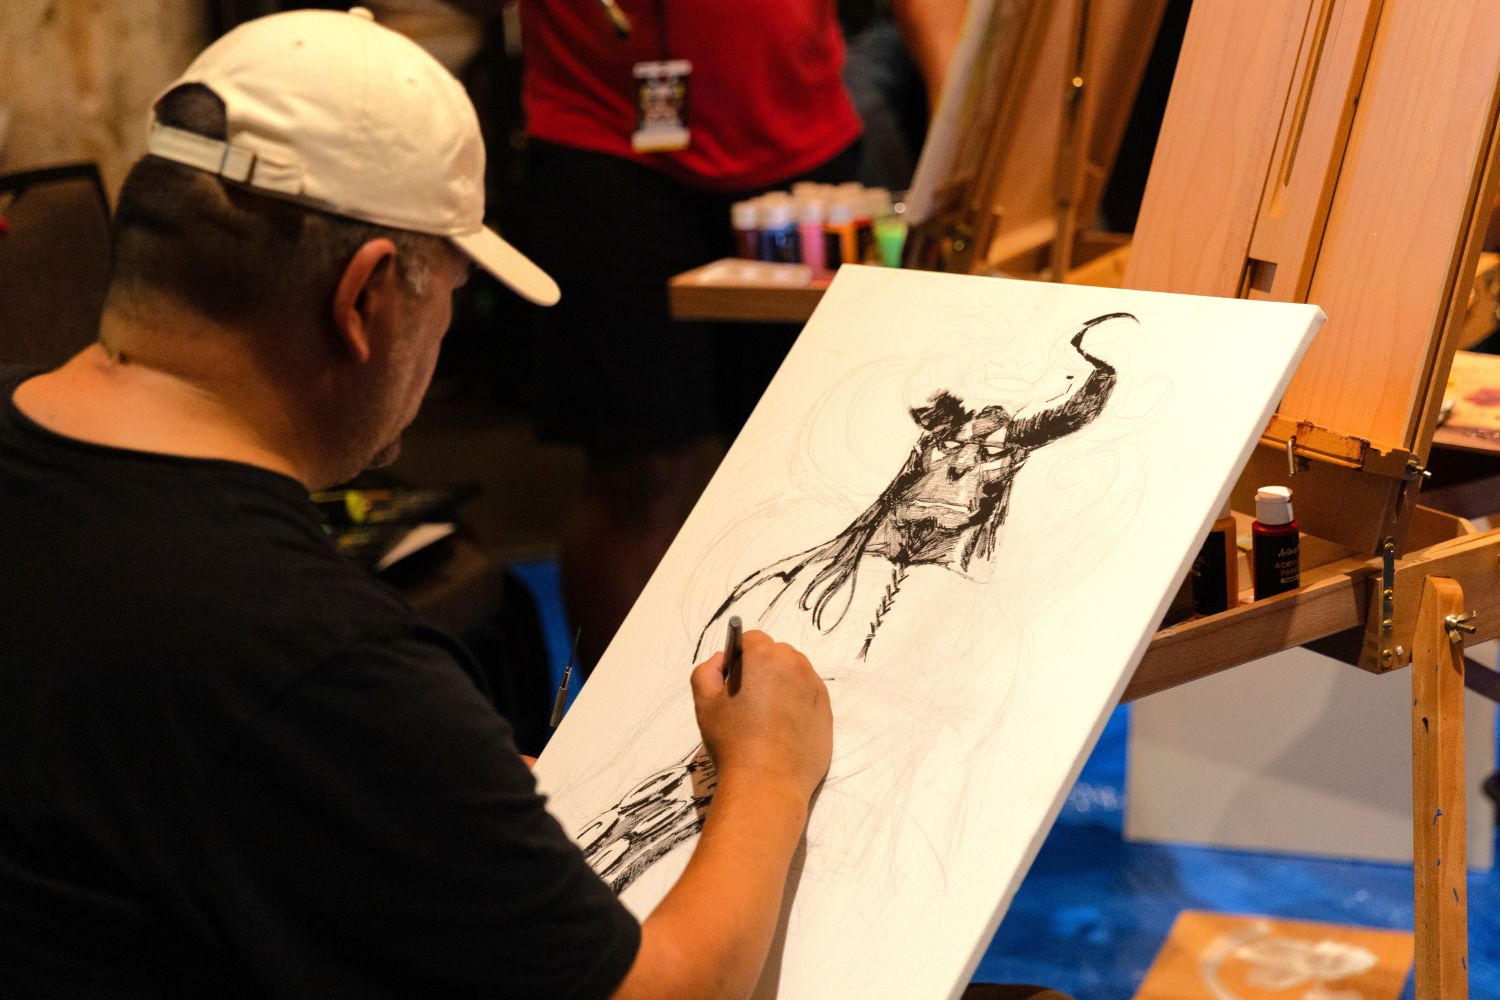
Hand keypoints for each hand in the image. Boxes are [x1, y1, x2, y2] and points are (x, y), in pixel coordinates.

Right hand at [690, 630, 831, 804]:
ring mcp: (815, 687)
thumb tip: (723, 660)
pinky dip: (797, 703)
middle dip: (762, 668)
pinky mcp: (827, 710)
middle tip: (747, 702)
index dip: (739, 658)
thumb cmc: (733, 740)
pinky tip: (783, 729)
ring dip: (781, 684)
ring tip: (766, 718)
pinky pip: (808, 695)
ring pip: (794, 674)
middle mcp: (795, 664)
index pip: (751, 639)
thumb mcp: (704, 702)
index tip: (733, 683)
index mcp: (765, 655)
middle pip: (776, 654)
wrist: (768, 782)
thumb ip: (707, 670)